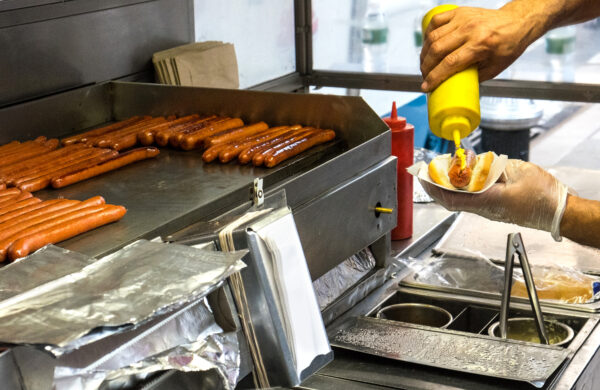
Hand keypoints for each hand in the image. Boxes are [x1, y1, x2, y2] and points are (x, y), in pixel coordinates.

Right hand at [420, 6, 533, 91]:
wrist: (517, 22)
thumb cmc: (508, 46)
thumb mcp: (494, 68)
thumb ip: (472, 77)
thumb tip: (452, 86)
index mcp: (481, 44)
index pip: (450, 63)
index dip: (434, 77)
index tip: (426, 87)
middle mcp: (471, 29)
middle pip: (438, 49)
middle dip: (426, 66)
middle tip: (424, 76)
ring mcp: (463, 18)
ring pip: (434, 36)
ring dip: (424, 53)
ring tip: (424, 63)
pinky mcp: (459, 12)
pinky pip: (436, 21)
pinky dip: (428, 34)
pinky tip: (428, 44)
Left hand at [420, 160, 567, 238]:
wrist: (560, 212)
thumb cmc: (544, 195)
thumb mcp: (518, 172)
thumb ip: (494, 168)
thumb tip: (476, 165)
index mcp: (488, 201)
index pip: (452, 197)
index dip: (434, 187)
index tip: (423, 177)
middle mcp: (485, 208)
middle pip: (452, 199)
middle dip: (437, 184)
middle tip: (429, 170)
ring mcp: (490, 210)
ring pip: (461, 199)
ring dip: (450, 185)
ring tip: (444, 169)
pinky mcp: (496, 208)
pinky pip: (473, 199)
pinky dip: (464, 187)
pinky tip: (464, 176)